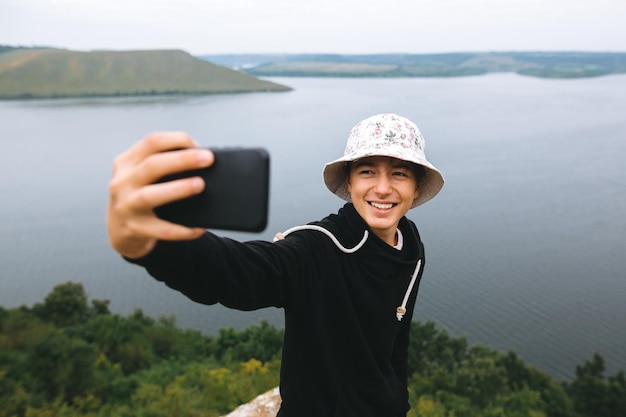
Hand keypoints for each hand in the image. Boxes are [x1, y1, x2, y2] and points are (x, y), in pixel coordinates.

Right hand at [106, 132, 213, 258]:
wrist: (119, 230)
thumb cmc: (137, 195)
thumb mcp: (139, 174)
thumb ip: (161, 163)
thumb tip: (198, 158)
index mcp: (126, 163)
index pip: (151, 142)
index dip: (176, 139)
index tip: (197, 146)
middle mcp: (123, 182)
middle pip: (152, 165)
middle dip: (183, 160)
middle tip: (207, 159)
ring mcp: (126, 206)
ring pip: (150, 195)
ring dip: (178, 189)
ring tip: (199, 185)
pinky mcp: (134, 229)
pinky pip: (162, 230)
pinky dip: (182, 229)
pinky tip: (198, 227)